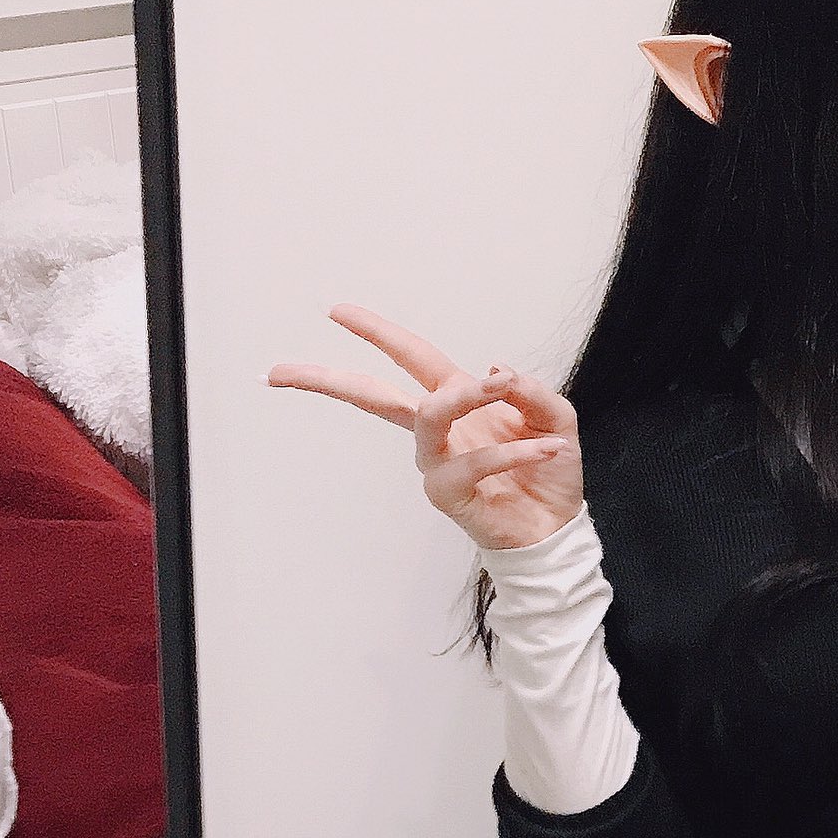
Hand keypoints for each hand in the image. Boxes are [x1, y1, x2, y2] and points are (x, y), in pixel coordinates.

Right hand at [265, 305, 582, 550]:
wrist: (556, 526)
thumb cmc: (547, 471)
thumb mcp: (552, 417)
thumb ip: (528, 390)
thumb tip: (495, 369)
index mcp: (455, 401)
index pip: (411, 358)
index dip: (377, 333)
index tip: (335, 311)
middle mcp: (437, 430)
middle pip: (373, 397)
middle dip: (329, 379)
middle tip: (281, 371)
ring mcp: (437, 463)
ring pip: (429, 415)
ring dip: (464, 395)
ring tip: (499, 386)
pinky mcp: (450, 494)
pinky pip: (477, 461)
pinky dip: (515, 452)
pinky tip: (547, 450)